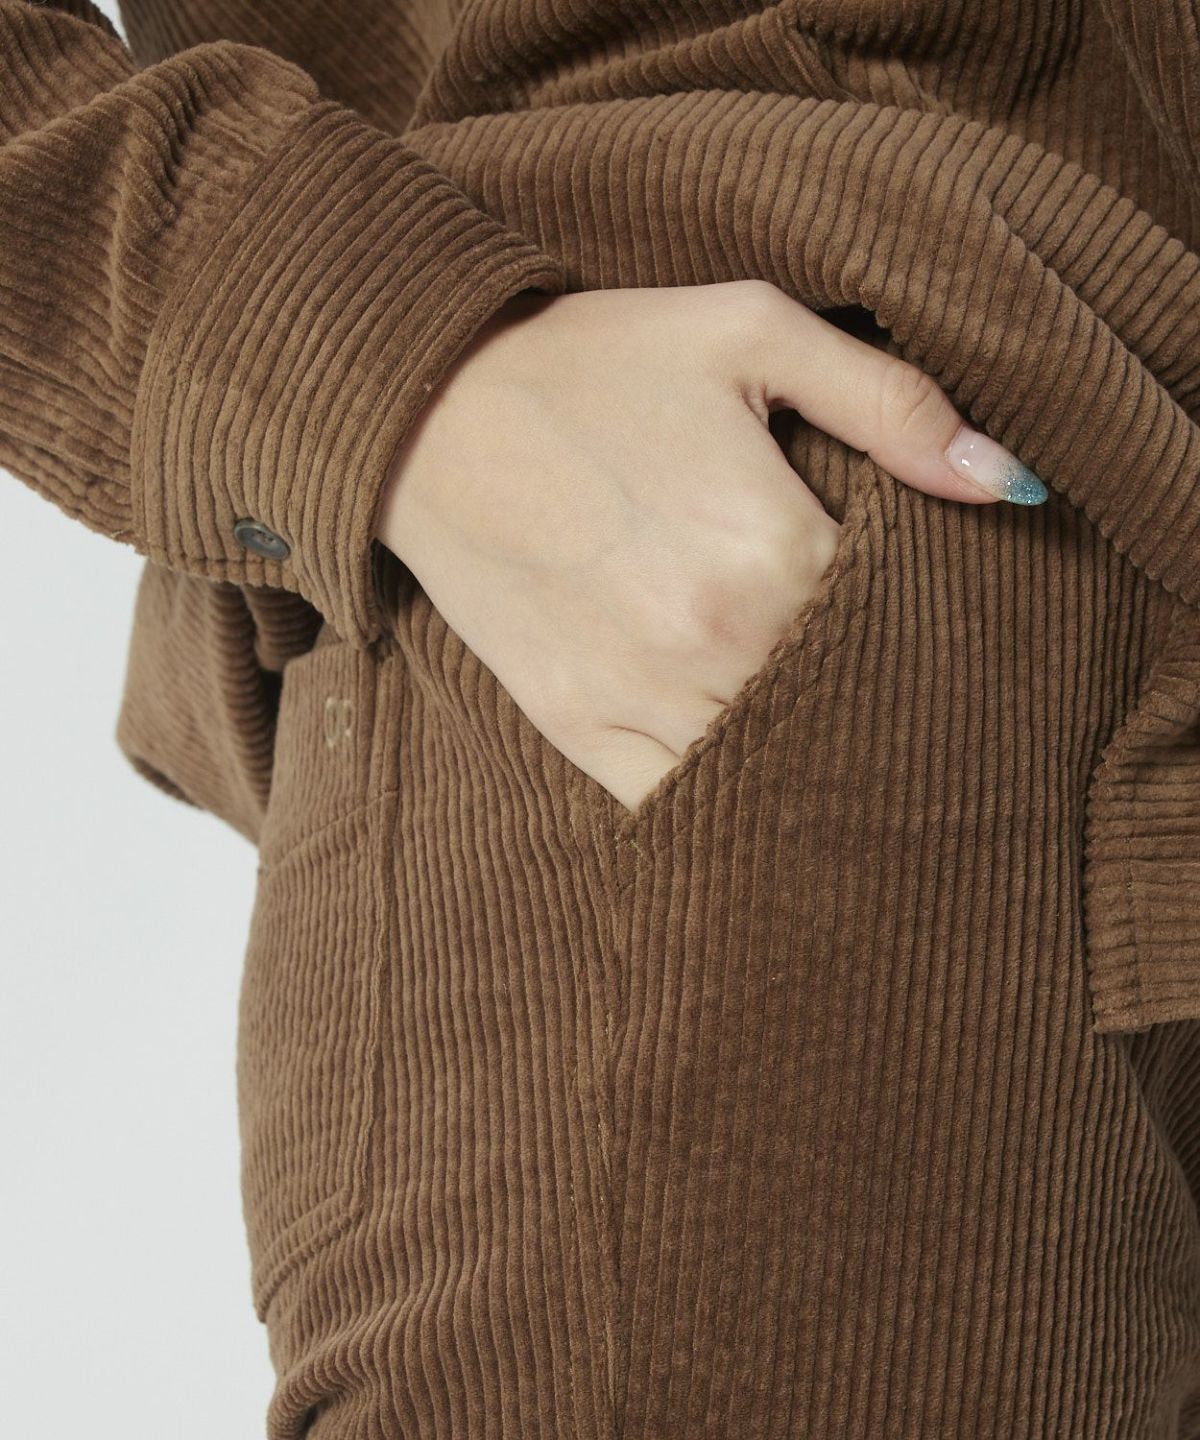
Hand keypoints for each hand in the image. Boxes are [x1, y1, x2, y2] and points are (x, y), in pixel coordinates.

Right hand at [374, 280, 1045, 811]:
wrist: (426, 409)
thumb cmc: (594, 360)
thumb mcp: (749, 330)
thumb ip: (890, 403)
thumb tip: (1014, 485)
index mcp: (772, 548)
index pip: (896, 624)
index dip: (919, 616)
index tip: (916, 604)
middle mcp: (713, 645)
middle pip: (840, 704)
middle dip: (865, 687)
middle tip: (871, 667)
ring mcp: (637, 698)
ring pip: (765, 768)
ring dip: (800, 750)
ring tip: (811, 713)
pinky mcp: (575, 726)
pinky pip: (672, 800)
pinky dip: (715, 796)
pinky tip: (738, 768)